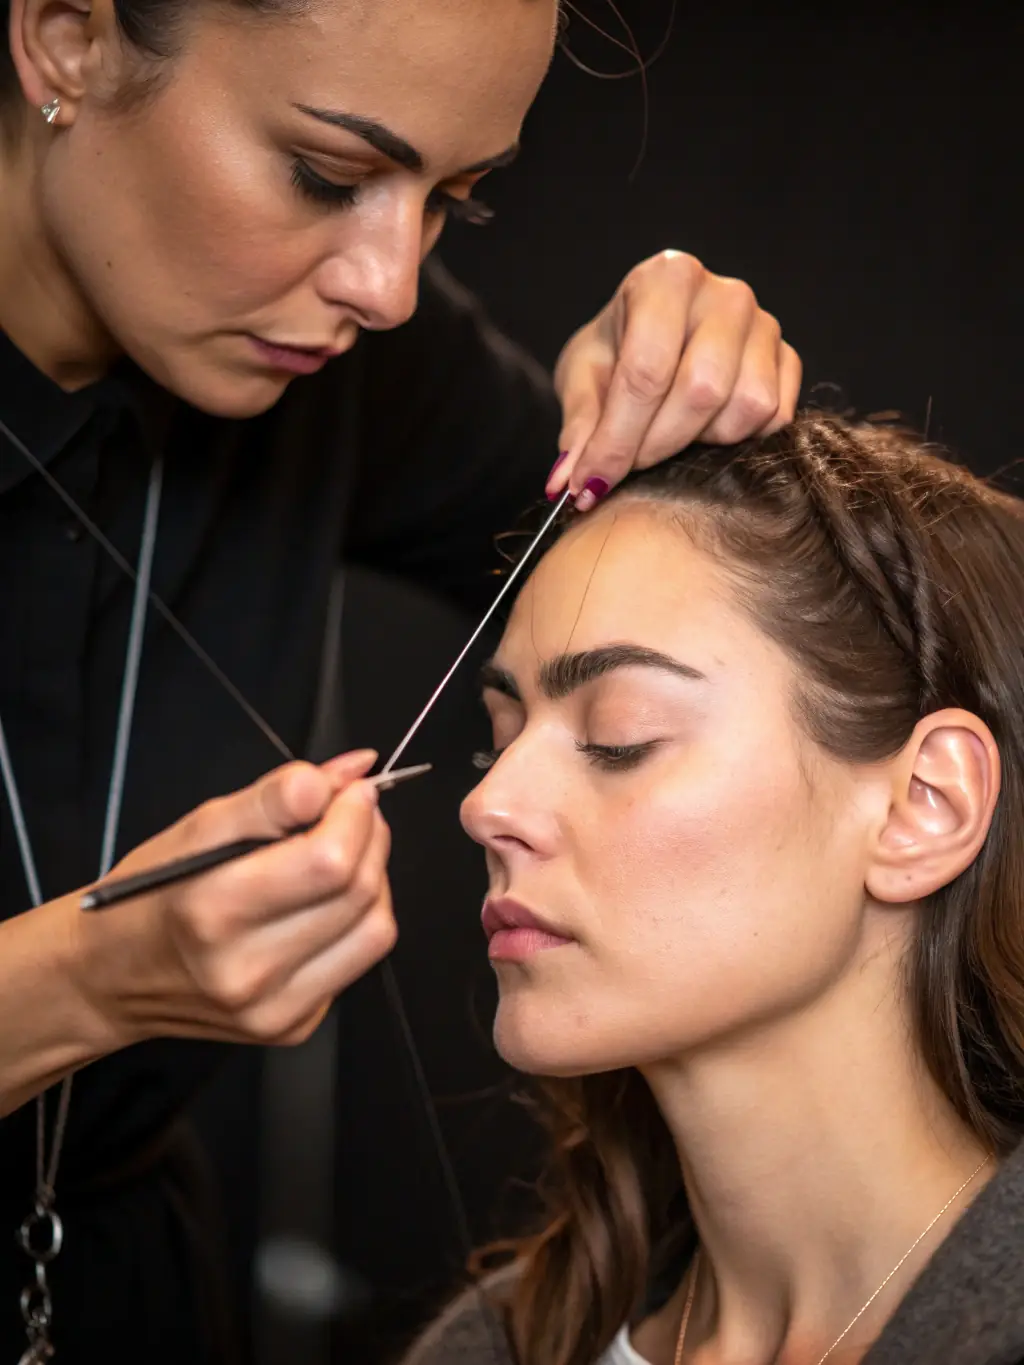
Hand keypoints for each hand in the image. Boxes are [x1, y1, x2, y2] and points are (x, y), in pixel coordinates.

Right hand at [70, 750, 394, 1048]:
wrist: (111, 978)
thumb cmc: (151, 893)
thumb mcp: (199, 828)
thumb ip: (276, 797)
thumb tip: (354, 769)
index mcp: (214, 911)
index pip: (330, 861)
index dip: (355, 814)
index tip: (351, 790)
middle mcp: (247, 971)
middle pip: (359, 892)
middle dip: (370, 838)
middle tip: (351, 814)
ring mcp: (274, 1009)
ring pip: (376, 930)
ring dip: (373, 880)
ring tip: (341, 856)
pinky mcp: (294, 1027)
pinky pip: (357, 961)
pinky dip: (355, 921)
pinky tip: (322, 906)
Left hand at [548, 250, 801, 509]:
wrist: (653, 338)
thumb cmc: (614, 354)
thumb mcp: (583, 378)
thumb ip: (580, 426)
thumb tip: (568, 482)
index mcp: (665, 279)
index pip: (646, 369)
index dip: (617, 438)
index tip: (592, 482)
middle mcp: (724, 294)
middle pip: (701, 389)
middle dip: (656, 445)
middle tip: (627, 466)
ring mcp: (764, 323)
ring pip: (745, 406)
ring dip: (700, 443)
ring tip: (666, 437)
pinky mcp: (788, 357)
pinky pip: (774, 418)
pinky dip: (737, 440)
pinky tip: (701, 432)